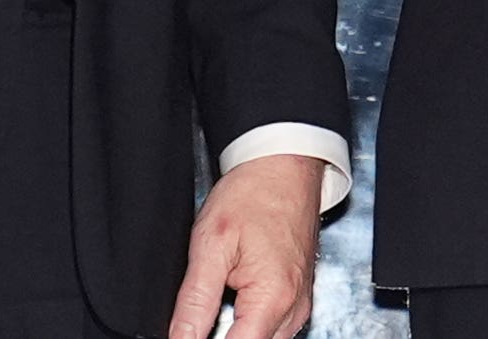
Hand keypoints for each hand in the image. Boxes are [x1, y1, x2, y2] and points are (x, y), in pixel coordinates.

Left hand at [167, 153, 322, 338]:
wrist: (285, 165)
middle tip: (199, 310)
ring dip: (235, 331)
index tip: (188, 333)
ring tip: (219, 294)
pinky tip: (234, 295)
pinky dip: (248, 322)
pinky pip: (272, 327)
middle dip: (220, 336)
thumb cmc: (254, 193)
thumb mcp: (210, 244)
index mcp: (272, 300)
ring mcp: (299, 304)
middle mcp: (293, 309)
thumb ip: (194, 301)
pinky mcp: (298, 297)